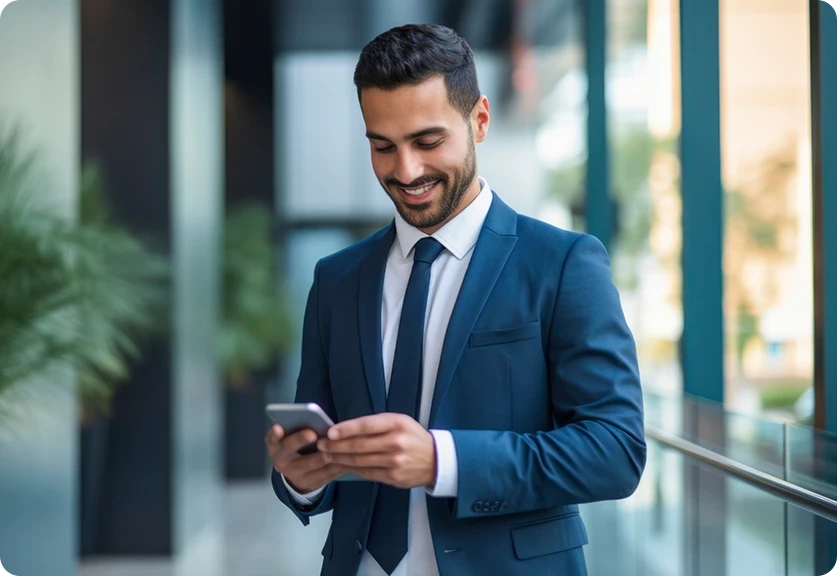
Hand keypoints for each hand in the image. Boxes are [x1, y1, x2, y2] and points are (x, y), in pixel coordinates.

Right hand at [264, 425, 346, 493]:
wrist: (297, 474)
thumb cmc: (297, 447)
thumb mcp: (291, 438)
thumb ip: (298, 428)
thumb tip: (313, 415)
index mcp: (276, 446)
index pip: (272, 439)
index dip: (275, 434)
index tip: (278, 427)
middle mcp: (282, 461)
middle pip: (290, 450)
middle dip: (301, 440)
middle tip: (312, 433)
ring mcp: (295, 475)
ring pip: (312, 463)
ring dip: (326, 452)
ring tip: (338, 443)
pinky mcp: (310, 484)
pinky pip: (327, 473)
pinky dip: (338, 463)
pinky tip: (348, 455)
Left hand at [317, 413, 436, 488]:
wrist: (435, 460)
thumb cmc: (412, 437)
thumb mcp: (399, 422)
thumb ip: (376, 424)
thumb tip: (345, 429)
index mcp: (397, 424)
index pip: (366, 425)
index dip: (345, 429)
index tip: (329, 432)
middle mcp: (396, 442)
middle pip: (359, 445)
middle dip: (336, 445)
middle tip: (321, 445)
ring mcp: (395, 462)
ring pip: (360, 461)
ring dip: (340, 458)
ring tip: (327, 455)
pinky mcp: (393, 477)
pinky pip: (367, 473)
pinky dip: (352, 469)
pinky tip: (342, 465)